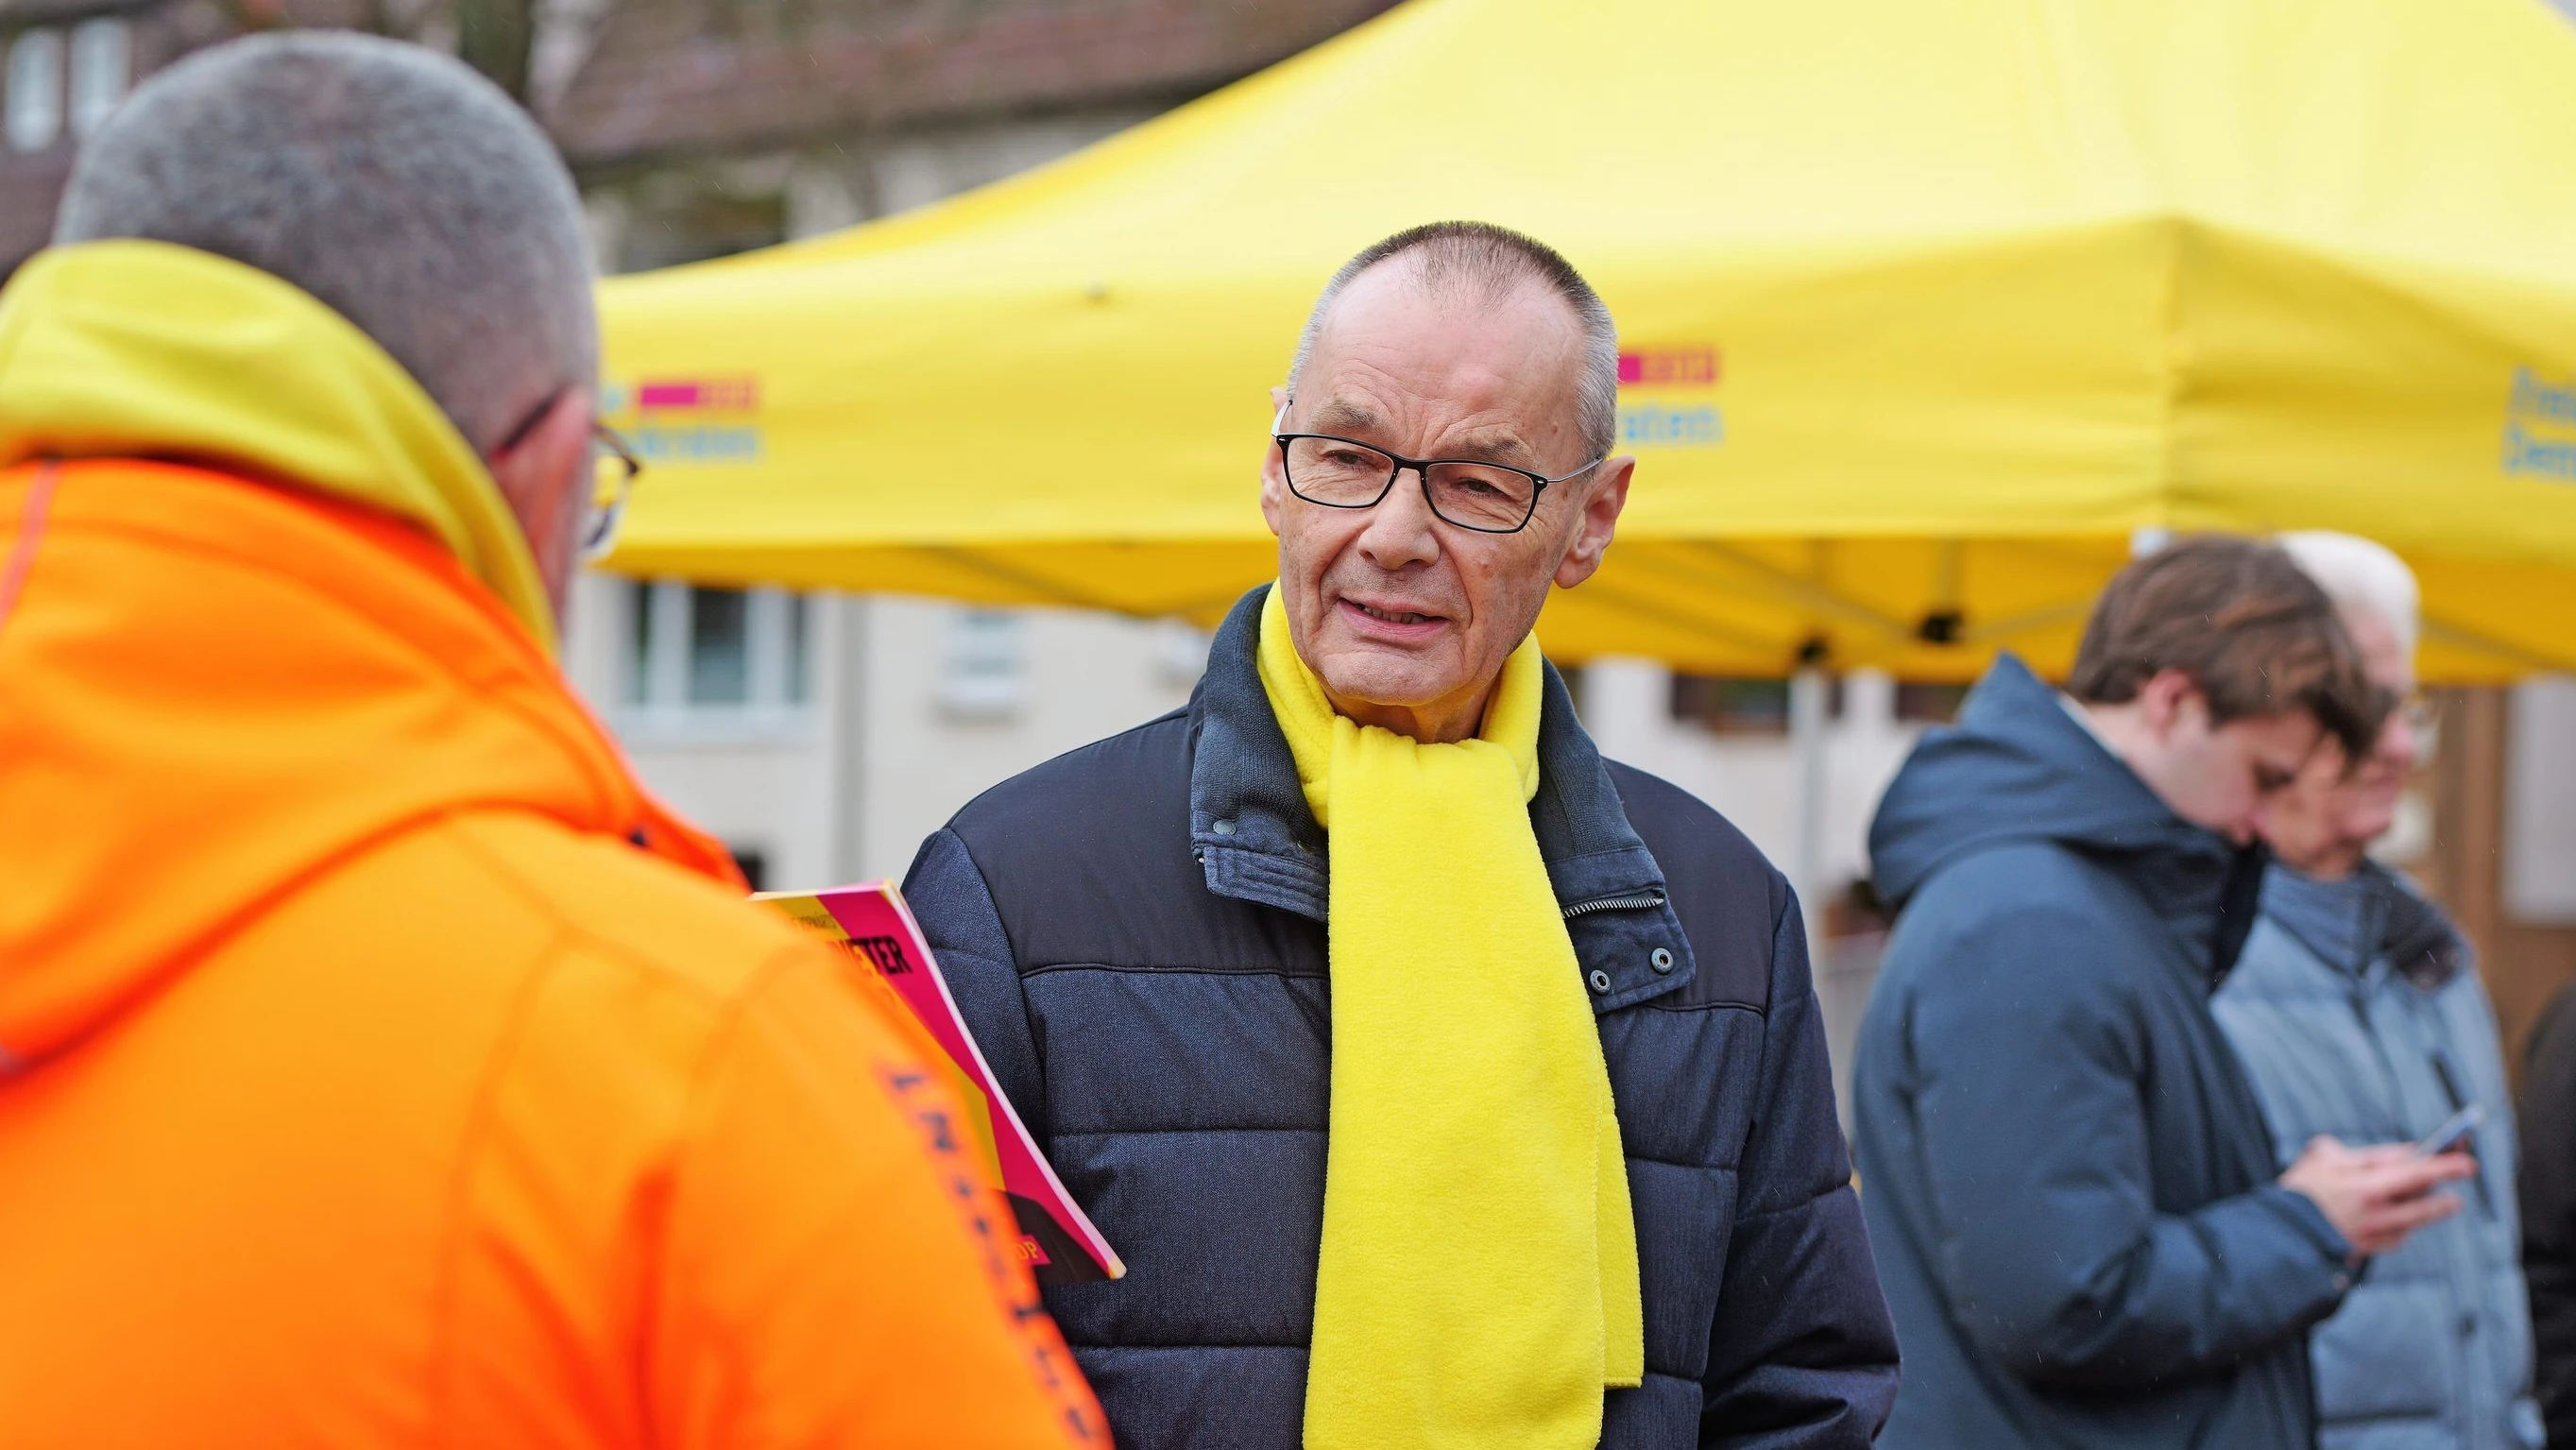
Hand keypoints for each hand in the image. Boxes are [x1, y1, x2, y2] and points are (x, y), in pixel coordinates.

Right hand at [2279, 1135, 2475, 1258]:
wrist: (2277, 1233)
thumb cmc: (2299, 1188)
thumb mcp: (2323, 1156)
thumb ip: (2365, 1154)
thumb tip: (2401, 1154)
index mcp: (2369, 1187)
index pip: (2419, 1172)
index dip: (2446, 1165)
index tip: (2468, 1161)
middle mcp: (2378, 1214)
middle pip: (2425, 1203)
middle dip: (2445, 1192)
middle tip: (2462, 1180)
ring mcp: (2373, 1235)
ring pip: (2414, 1223)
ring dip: (2429, 1210)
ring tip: (2443, 1202)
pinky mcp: (2366, 1251)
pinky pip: (2395, 1238)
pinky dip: (2402, 1227)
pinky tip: (2401, 1222)